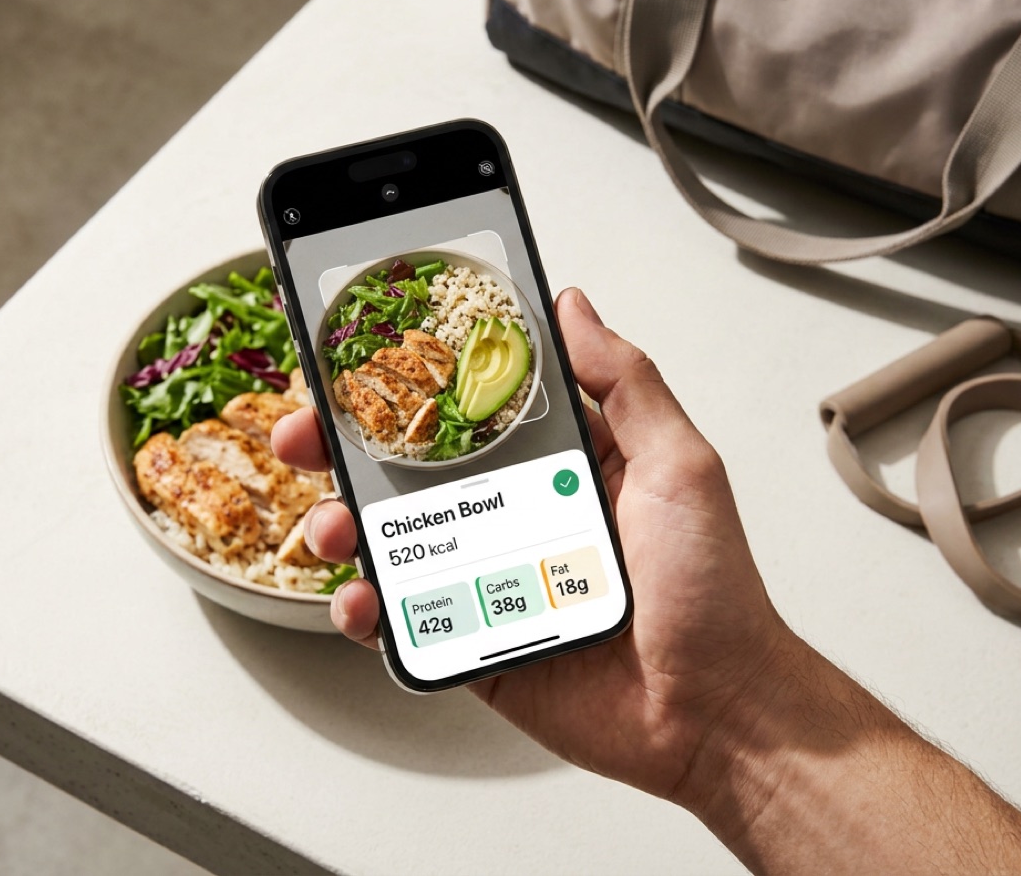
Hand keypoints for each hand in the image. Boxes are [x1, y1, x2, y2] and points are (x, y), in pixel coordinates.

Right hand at [273, 288, 789, 800]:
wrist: (714, 713)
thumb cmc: (713, 592)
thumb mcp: (679, 466)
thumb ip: (626, 384)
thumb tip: (573, 307)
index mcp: (559, 463)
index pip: (468, 405)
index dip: (410, 379)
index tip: (358, 355)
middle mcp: (515, 513)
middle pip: (409, 468)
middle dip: (345, 445)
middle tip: (306, 432)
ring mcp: (487, 577)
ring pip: (393, 541)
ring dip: (344, 525)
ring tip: (335, 526)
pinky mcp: (472, 639)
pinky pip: (402, 620)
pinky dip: (365, 610)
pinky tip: (361, 600)